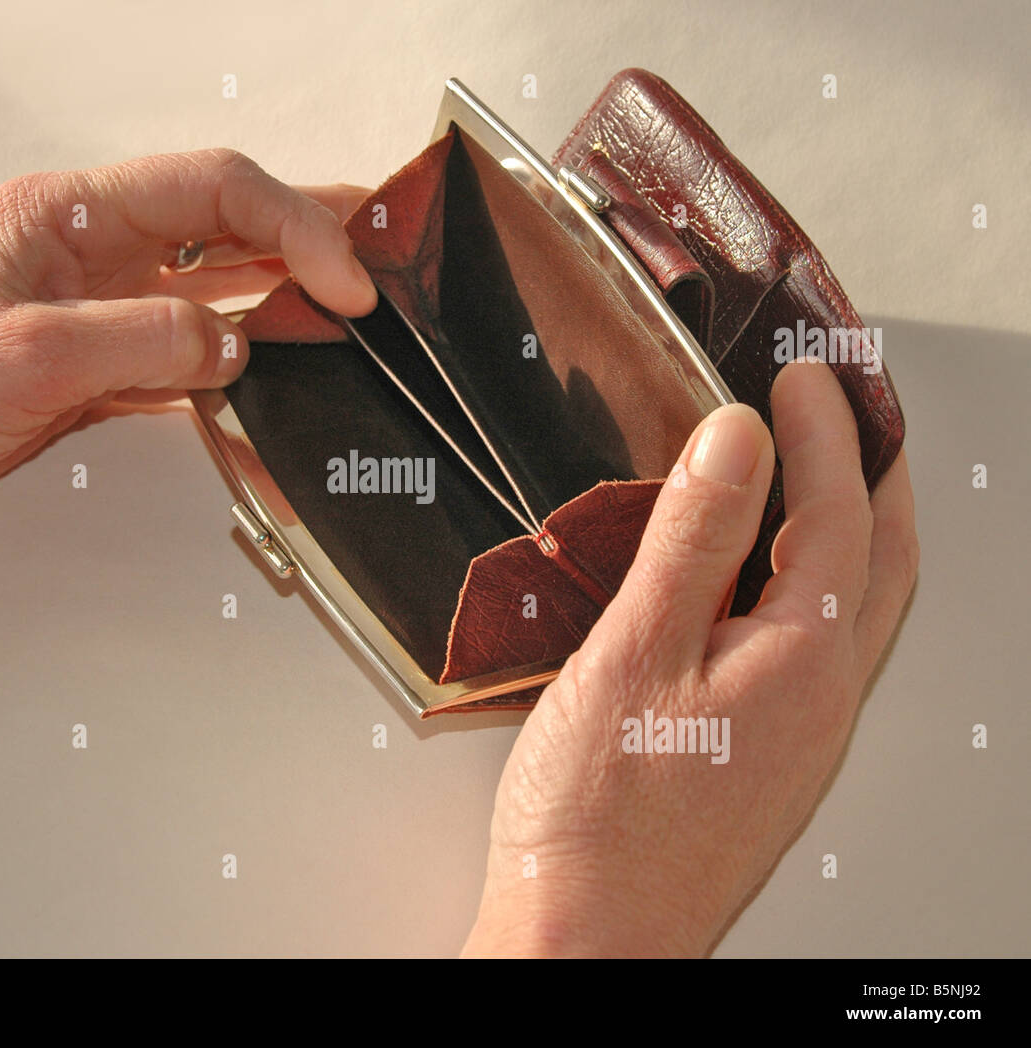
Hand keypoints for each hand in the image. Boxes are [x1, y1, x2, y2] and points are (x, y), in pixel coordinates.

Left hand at [0, 150, 375, 552]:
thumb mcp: (24, 352)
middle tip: (378, 253)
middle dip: (306, 236)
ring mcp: (94, 317)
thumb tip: (232, 342)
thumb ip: (139, 340)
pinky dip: (231, 384)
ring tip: (344, 317)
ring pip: (210, 298)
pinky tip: (268, 394)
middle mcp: (90, 257)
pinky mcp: (88, 378)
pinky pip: (181, 370)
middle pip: (223, 229)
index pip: (212, 191)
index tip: (346, 279)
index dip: (294, 225)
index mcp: (70, 216)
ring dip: (277, 307)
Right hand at [462, 361, 918, 956]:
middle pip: (885, 562)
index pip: (839, 513)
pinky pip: (816, 648)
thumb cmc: (599, 819)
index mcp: (800, 664)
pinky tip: (760, 583)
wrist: (587, 939)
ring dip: (854, 527)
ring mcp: (800, 737)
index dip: (827, 430)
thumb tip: (737, 443)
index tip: (805, 373)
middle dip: (880, 473)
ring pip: (857, 608)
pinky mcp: (766, 759)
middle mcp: (821, 702)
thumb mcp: (635, 653)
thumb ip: (691, 541)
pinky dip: (810, 584)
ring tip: (820, 474)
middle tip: (859, 411)